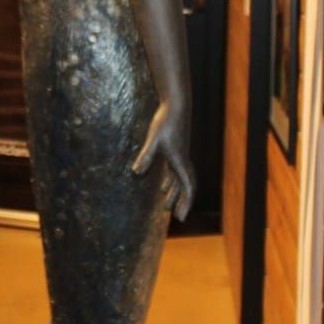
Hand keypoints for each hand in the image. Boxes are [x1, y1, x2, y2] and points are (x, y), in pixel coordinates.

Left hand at [132, 102, 195, 221]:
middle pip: (185, 187)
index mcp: (179, 161)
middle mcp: (182, 161)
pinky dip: (170, 181)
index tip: (181, 217)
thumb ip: (146, 156)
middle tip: (178, 217)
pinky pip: (174, 172)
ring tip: (167, 207)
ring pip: (179, 180)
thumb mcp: (154, 140)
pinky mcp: (174, 151)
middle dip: (182, 202)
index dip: (185, 203)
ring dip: (174, 194)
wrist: (176, 105)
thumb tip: (136, 173)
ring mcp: (179, 156)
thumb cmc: (166, 121)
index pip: (187, 187)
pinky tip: (162, 187)